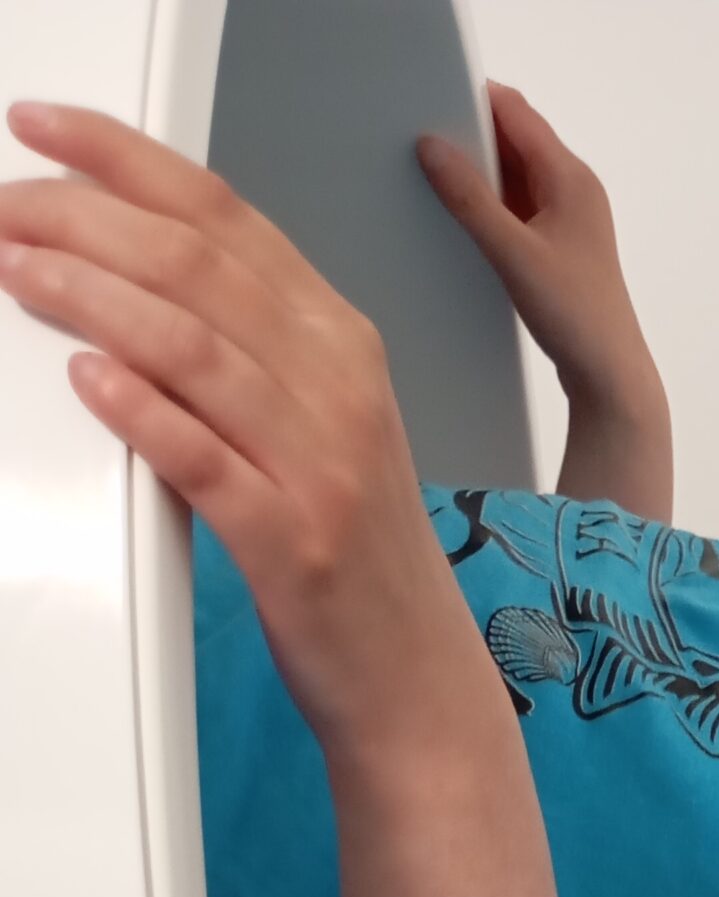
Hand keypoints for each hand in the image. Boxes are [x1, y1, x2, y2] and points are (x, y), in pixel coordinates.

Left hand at [0, 99, 485, 759]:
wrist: (416, 679)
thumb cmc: (357, 559)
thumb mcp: (320, 424)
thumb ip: (250, 346)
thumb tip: (138, 271)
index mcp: (342, 345)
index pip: (225, 216)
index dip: (124, 159)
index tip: (46, 134)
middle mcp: (340, 391)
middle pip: (199, 266)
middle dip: (85, 219)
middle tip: (9, 208)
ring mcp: (322, 468)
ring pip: (196, 348)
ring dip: (93, 298)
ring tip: (21, 271)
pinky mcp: (294, 547)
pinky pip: (206, 462)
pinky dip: (142, 412)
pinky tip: (90, 381)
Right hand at [418, 81, 658, 419]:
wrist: (610, 375)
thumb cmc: (577, 316)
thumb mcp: (512, 254)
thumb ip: (469, 199)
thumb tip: (432, 149)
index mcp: (570, 177)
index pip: (515, 111)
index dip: (472, 99)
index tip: (431, 104)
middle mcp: (574, 188)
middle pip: (514, 138)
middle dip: (472, 137)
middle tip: (428, 148)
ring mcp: (568, 216)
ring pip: (515, 173)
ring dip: (481, 175)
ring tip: (442, 184)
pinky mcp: (560, 243)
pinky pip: (520, 205)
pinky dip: (493, 205)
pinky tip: (467, 220)